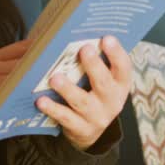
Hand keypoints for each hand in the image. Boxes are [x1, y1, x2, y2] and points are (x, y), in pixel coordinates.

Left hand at [35, 35, 131, 151]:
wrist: (89, 132)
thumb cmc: (91, 92)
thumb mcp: (100, 79)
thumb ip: (93, 60)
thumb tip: (71, 32)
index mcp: (119, 85)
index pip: (123, 68)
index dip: (117, 53)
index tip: (107, 38)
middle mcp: (112, 101)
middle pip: (104, 83)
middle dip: (94, 66)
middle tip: (84, 49)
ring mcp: (96, 117)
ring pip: (82, 101)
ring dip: (68, 89)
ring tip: (54, 78)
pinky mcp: (80, 129)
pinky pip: (65, 118)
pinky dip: (52, 108)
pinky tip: (41, 100)